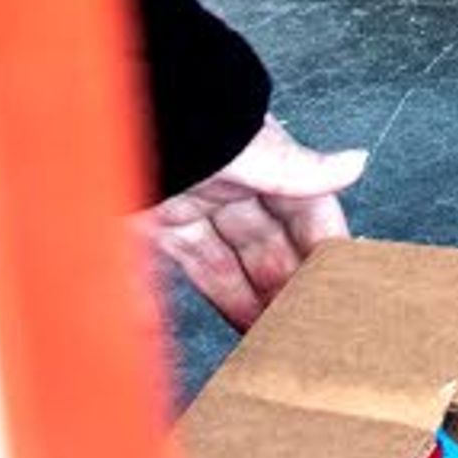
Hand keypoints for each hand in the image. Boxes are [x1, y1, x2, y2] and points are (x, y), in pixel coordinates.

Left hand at [136, 114, 363, 329]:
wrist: (102, 114)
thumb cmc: (179, 115)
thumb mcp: (246, 147)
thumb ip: (298, 166)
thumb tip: (355, 164)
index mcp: (263, 163)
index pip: (308, 216)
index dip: (325, 255)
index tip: (340, 293)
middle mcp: (230, 186)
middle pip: (268, 249)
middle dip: (286, 291)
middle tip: (300, 333)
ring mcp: (188, 204)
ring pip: (224, 265)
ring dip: (242, 303)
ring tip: (259, 343)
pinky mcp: (148, 221)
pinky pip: (161, 271)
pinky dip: (160, 307)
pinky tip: (166, 337)